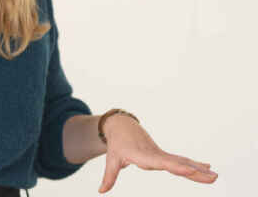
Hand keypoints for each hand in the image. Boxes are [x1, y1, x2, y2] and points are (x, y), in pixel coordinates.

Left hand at [98, 115, 217, 193]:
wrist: (122, 126)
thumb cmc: (116, 144)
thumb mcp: (111, 160)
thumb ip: (109, 176)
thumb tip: (101, 191)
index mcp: (142, 155)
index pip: (160, 162)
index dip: (175, 166)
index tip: (189, 170)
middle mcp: (155, 154)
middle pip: (177, 163)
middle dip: (194, 171)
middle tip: (213, 177)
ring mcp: (161, 154)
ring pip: (182, 161)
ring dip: (198, 169)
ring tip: (215, 176)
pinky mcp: (163, 154)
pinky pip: (180, 160)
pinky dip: (194, 164)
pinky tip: (208, 168)